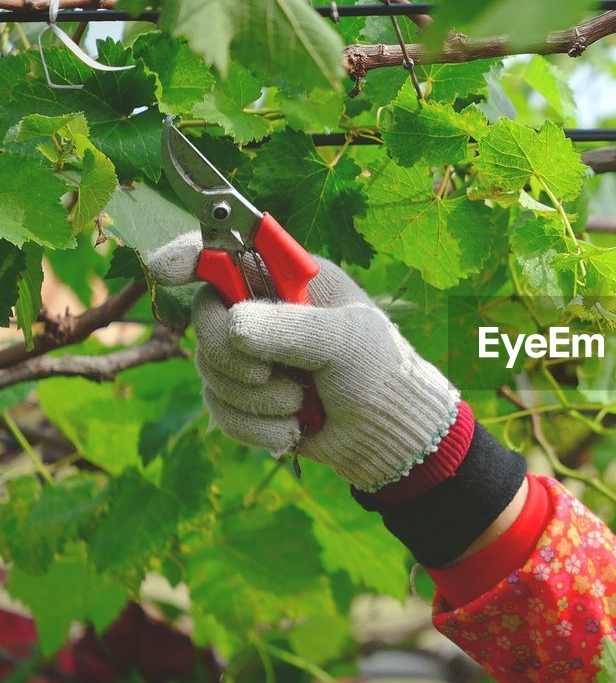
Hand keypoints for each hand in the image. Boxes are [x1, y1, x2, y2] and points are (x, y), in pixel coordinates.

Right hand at [146, 233, 458, 490]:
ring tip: (299, 402)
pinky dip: (254, 426)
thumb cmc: (377, 369)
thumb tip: (232, 327)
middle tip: (268, 372)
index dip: (189, 255)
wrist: (385, 431)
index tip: (163, 271)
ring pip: (208, 368)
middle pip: (205, 315)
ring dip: (255, 397)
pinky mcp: (244, 395)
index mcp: (288, 277)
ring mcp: (250, 353)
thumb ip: (289, 328)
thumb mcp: (343, 340)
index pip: (226, 250)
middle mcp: (263, 308)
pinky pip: (218, 408)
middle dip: (231, 353)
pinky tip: (292, 429)